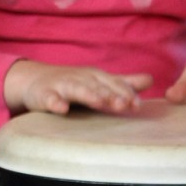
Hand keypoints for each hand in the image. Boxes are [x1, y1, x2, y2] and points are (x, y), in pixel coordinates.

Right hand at [4, 59, 151, 114]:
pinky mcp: (44, 94)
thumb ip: (123, 83)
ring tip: (98, 102)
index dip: (125, 93)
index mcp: (96, 77)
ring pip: (76, 90)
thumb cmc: (73, 84)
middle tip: (123, 104)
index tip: (137, 105)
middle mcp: (81, 79)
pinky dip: (54, 102)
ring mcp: (62, 86)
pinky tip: (61, 108)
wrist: (35, 80)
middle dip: (110, 94)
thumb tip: (151, 80)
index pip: (114, 84)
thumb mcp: (98, 81)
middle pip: (98, 86)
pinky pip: (49, 99)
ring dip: (87, 94)